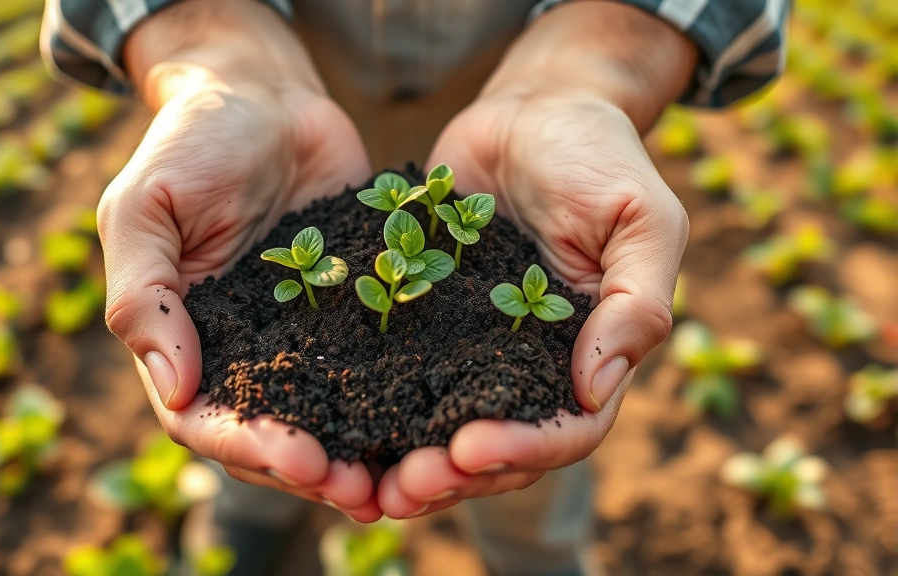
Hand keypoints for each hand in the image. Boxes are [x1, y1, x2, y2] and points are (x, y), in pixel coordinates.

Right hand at [99, 74, 381, 520]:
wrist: (264, 94)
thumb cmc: (191, 142)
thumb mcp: (145, 207)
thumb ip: (146, 295)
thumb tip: (174, 386)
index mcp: (190, 339)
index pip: (207, 419)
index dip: (250, 448)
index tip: (300, 460)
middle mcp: (249, 350)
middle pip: (276, 434)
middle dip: (316, 470)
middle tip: (365, 492)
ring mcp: (306, 335)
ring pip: (334, 412)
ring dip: (365, 452)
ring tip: (409, 478)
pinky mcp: (359, 308)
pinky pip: (382, 360)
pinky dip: (407, 395)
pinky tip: (444, 414)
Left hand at [377, 93, 687, 517]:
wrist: (533, 110)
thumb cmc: (599, 157)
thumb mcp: (641, 219)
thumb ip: (635, 301)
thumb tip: (594, 389)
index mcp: (588, 354)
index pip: (566, 428)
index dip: (522, 448)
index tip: (469, 447)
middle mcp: (528, 364)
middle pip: (497, 446)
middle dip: (454, 475)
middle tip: (403, 487)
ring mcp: (473, 346)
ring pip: (441, 424)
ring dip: (407, 459)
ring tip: (362, 482)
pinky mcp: (426, 319)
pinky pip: (397, 370)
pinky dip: (370, 404)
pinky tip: (329, 419)